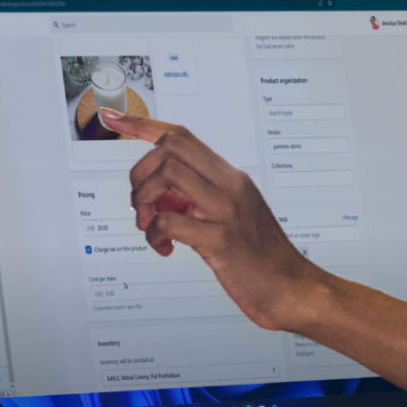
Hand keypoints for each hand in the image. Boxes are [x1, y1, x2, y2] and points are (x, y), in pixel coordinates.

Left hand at [101, 110, 335, 331]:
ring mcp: (226, 211)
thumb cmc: (259, 257)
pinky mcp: (221, 240)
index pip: (182, 135)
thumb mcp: (229, 215)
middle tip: (141, 206)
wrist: (292, 288)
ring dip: (144, 202)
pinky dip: (154, 235)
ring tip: (150, 227)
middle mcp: (230, 185)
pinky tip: (165, 249)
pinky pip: (169, 221)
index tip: (114, 119)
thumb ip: (197, 199)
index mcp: (230, 177)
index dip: (143, 125)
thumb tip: (159, 195)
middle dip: (139, 174)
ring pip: (166, 176)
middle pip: (169, 149)